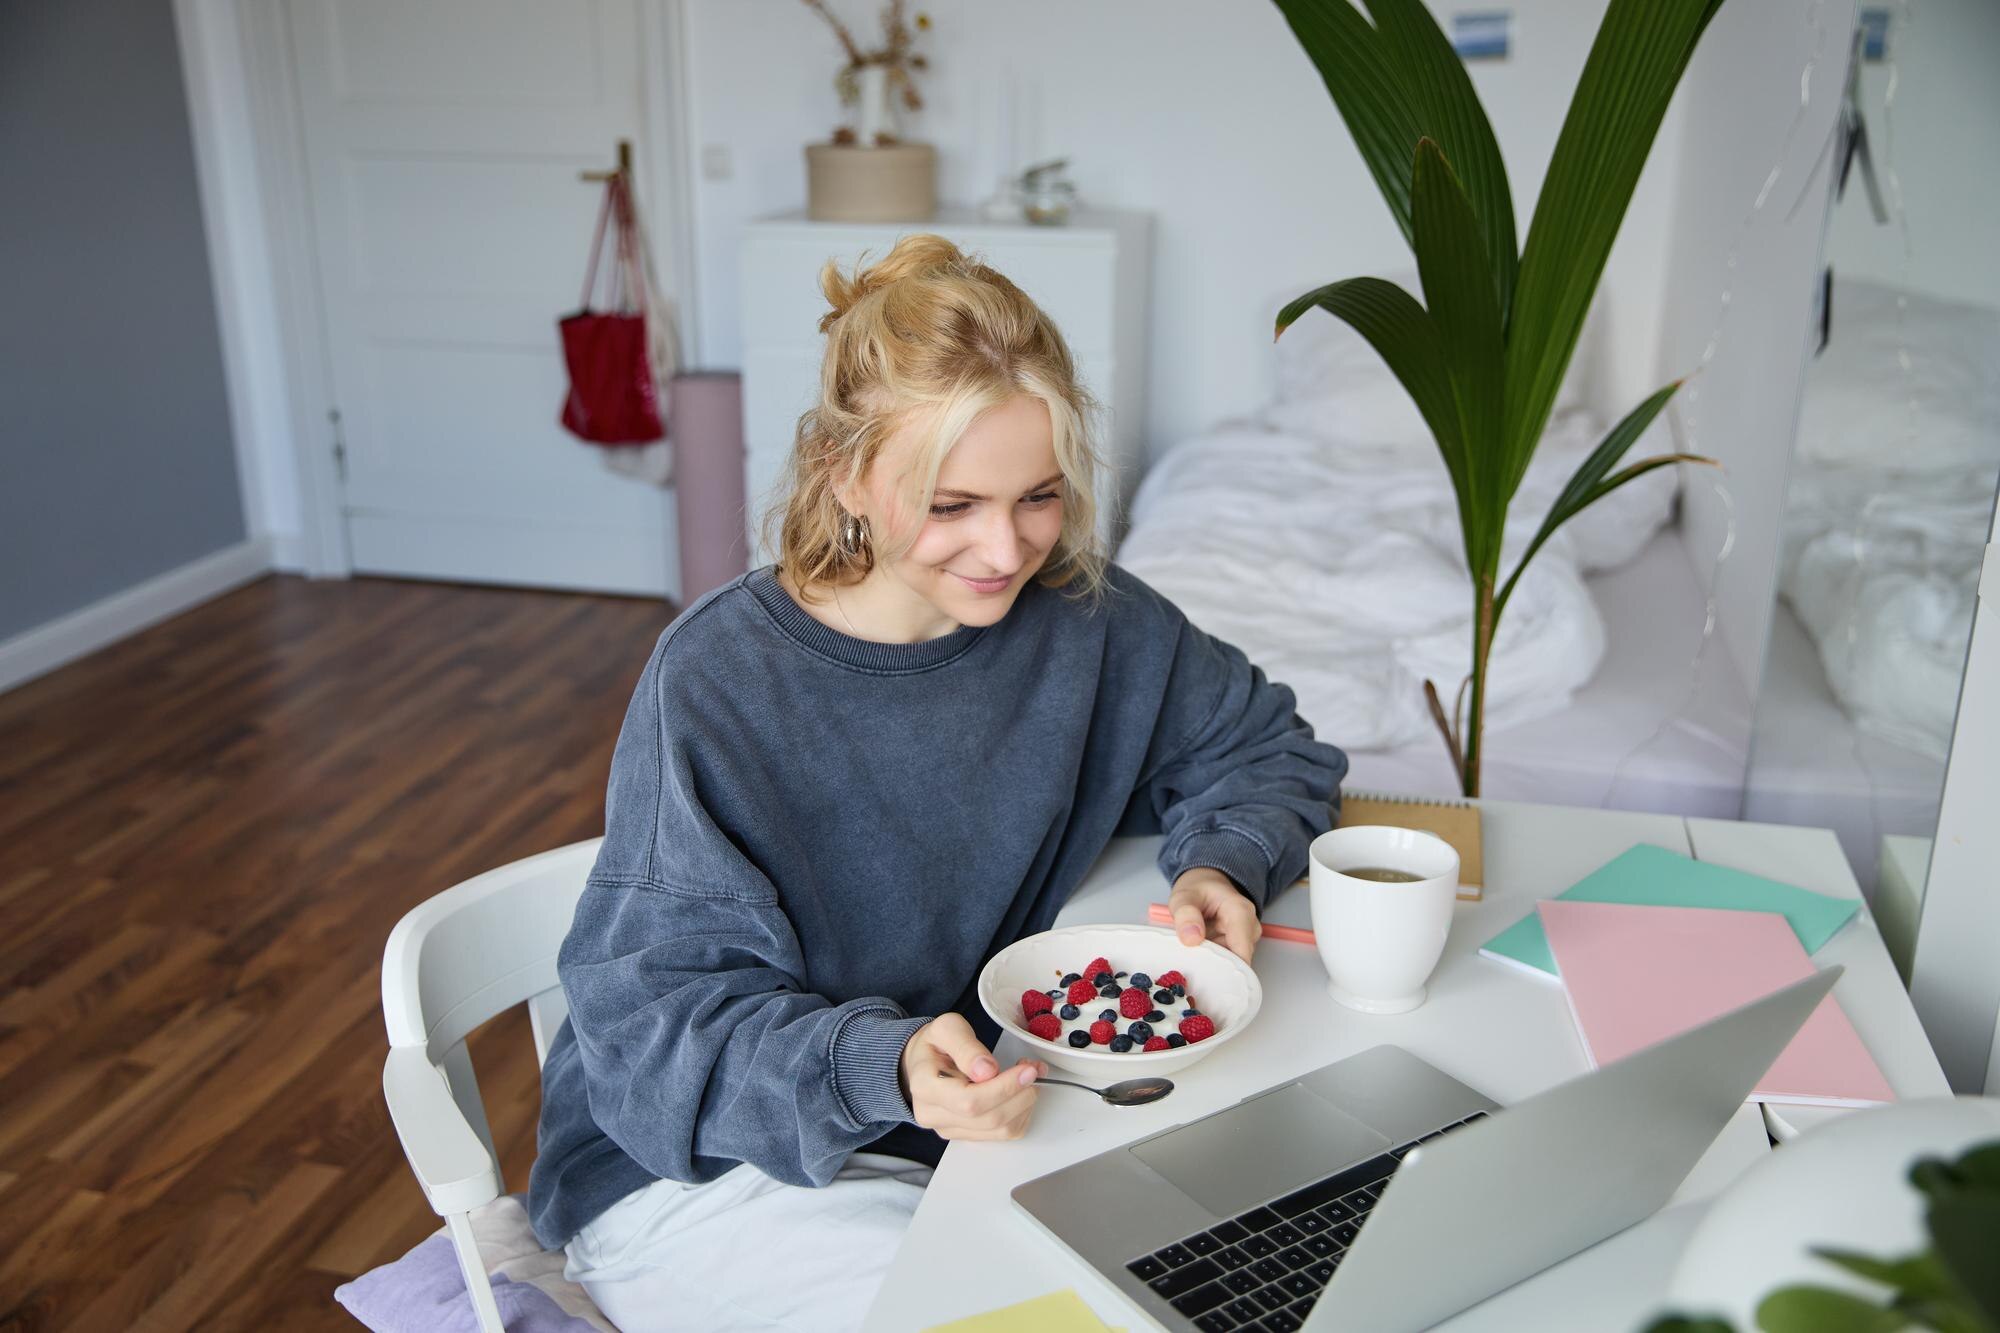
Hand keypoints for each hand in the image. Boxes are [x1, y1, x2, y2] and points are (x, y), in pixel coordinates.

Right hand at [898, 1013, 1045, 1141]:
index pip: (969, 1101)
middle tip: (1033, 1069)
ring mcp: (949, 1129)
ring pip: (999, 1130)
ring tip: (1029, 1077)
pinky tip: (1020, 1092)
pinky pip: (1002, 1134)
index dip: (1003, 1088)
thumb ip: (966, 1047)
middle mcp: (933, 1115)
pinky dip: (1021, 1114)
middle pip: (988, 1118)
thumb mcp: (947, 1029)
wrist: (923, 1062)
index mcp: (925, 1086)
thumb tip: (987, 1070)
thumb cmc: (935, 1044)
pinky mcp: (966, 1134)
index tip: (1026, 1070)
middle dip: (1020, 1094)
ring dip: (1024, 1104)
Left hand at [1168, 867, 1261, 962]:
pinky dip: (1211, 964)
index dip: (1226, 970)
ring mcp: (1245, 940)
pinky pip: (1226, 963)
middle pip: (1237, 963)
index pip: (1242, 953)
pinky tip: (1198, 958)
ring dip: (1211, 966)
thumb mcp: (1184, 896)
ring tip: (1192, 959)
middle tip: (1190, 967)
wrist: (1206, 883)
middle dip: (1214, 969)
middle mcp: (1249, 928)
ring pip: (1231, 965)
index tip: (1206, 977)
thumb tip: (1192, 939)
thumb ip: (1186, 915)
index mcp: (1241, 912)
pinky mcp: (1237, 948)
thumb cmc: (1199, 889)